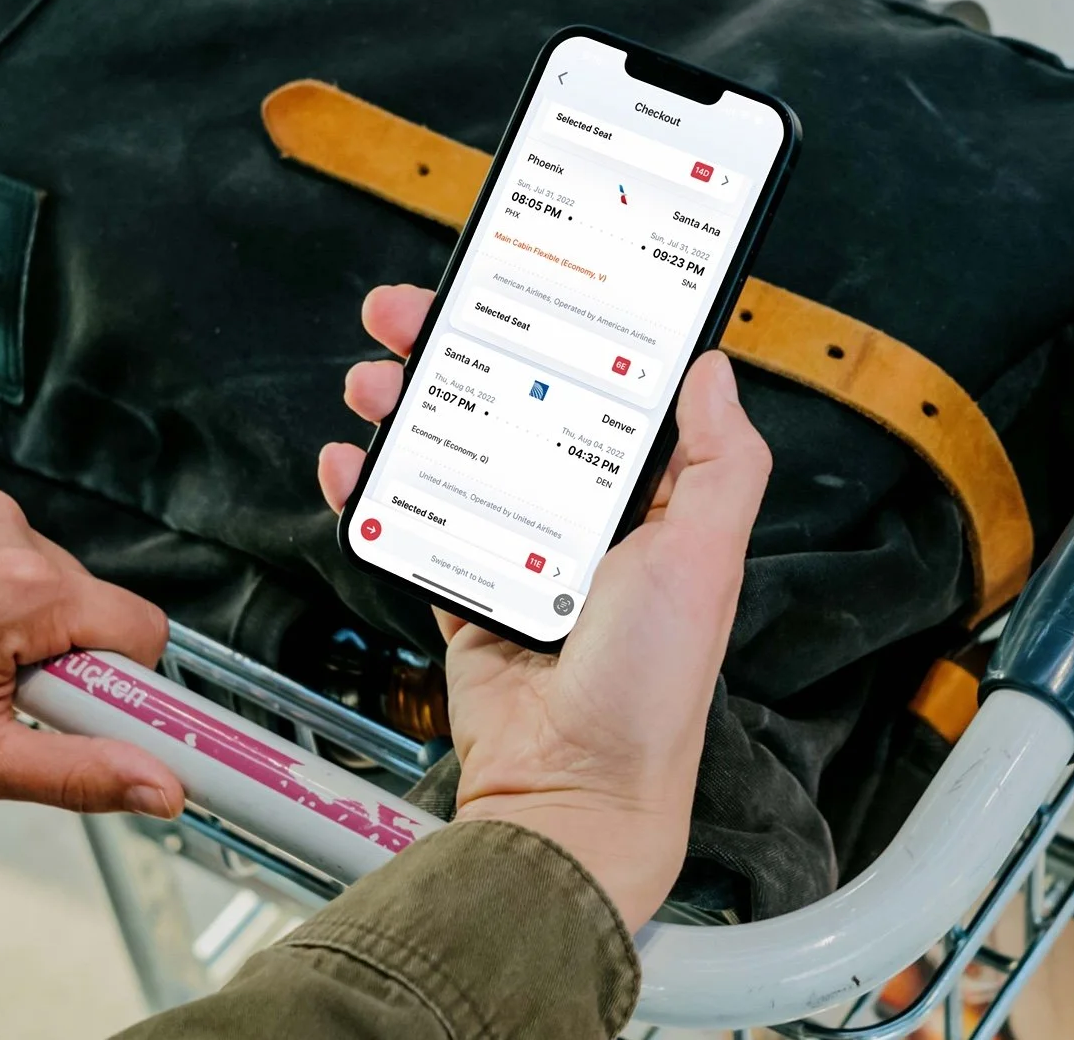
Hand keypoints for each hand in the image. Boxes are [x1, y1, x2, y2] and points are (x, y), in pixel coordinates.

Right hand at [319, 285, 769, 928]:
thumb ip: (721, 461)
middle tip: (408, 314)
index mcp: (649, 497)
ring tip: (373, 380)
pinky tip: (352, 462)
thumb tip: (714, 368)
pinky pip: (412, 522)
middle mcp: (582, 514)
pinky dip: (375, 488)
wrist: (571, 793)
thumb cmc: (649, 691)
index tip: (516, 280)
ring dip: (406, 405)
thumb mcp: (704, 559)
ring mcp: (518, 548)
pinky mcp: (465, 588)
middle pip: (509, 400)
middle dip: (455, 349)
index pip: (597, 384)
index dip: (555, 326)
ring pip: (452, 449)